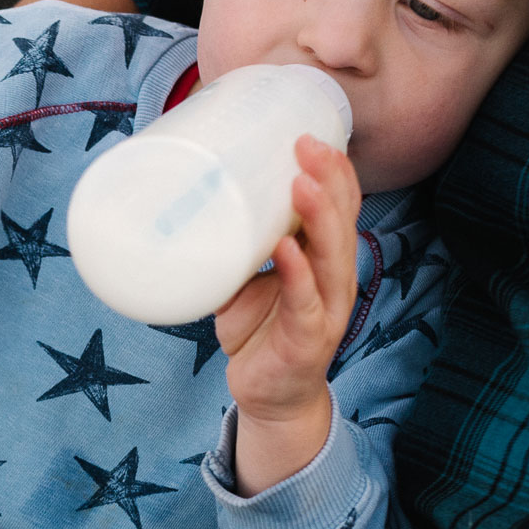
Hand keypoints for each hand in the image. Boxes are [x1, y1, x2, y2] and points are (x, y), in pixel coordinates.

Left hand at [215, 136, 359, 492]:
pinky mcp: (309, 339)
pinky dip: (297, 275)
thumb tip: (186, 200)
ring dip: (320, 216)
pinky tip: (287, 250)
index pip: (340, 203)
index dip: (332, 167)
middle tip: (305, 142)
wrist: (270, 397)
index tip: (308, 130)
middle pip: (343, 219)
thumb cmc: (260, 330)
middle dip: (330, 178)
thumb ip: (229, 244)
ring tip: (302, 182)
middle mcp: (334, 277)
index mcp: (324, 257)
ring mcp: (326, 308)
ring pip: (332, 255)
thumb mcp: (242, 278)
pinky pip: (305, 302)